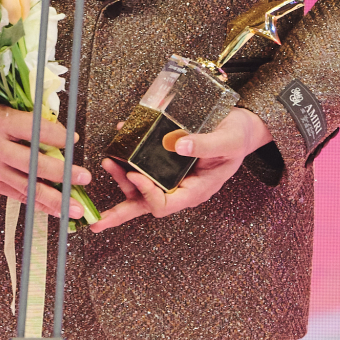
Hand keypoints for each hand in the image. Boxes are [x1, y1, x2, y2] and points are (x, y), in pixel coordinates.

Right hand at [0, 94, 90, 218]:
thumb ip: (20, 105)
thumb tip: (55, 112)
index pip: (31, 131)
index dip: (55, 135)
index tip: (74, 139)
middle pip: (32, 163)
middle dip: (61, 172)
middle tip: (85, 176)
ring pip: (26, 186)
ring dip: (54, 198)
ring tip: (76, 209)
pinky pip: (17, 195)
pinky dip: (38, 204)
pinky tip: (57, 211)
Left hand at [89, 107, 272, 232]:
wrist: (241, 127)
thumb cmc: (237, 137)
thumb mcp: (227, 141)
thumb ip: (205, 145)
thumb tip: (178, 146)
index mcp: (195, 190)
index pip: (165, 205)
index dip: (147, 194)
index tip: (135, 175)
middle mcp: (180, 187)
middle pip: (146, 204)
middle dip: (121, 207)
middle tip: (98, 213)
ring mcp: (172, 177)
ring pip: (141, 187)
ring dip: (122, 177)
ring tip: (109, 162)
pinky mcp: (167, 162)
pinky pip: (144, 166)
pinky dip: (130, 157)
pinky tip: (122, 141)